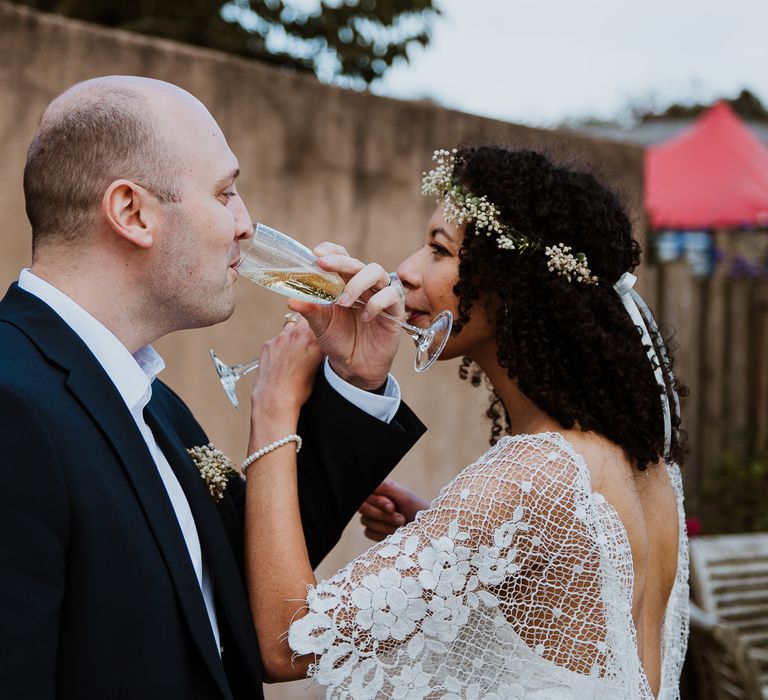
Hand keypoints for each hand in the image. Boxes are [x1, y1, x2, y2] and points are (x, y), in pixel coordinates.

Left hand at [248, 316, 322, 442]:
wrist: (274, 400)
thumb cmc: (299, 391)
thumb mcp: (318, 370)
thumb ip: (320, 352)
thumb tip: (322, 345)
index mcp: (315, 340)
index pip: (321, 319)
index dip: (322, 322)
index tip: (324, 326)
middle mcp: (298, 334)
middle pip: (306, 318)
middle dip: (308, 324)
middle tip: (310, 336)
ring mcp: (281, 338)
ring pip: (291, 325)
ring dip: (294, 332)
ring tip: (295, 348)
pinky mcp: (268, 344)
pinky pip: (278, 338)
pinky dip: (281, 344)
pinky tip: (282, 358)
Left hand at [287, 243, 402, 390]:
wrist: (354, 367)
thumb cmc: (337, 341)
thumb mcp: (320, 326)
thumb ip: (310, 311)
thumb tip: (291, 301)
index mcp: (343, 283)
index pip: (341, 256)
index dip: (331, 250)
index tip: (317, 254)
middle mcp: (362, 285)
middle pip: (357, 262)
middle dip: (340, 261)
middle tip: (324, 264)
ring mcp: (379, 295)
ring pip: (376, 272)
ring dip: (358, 283)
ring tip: (343, 302)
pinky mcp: (394, 310)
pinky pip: (391, 295)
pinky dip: (376, 303)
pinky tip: (365, 317)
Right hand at [358, 479, 428, 541]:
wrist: (425, 529)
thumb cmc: (416, 509)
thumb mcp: (404, 496)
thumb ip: (386, 487)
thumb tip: (370, 483)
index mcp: (380, 490)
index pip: (367, 494)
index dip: (377, 501)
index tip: (392, 507)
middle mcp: (373, 502)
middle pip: (362, 507)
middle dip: (383, 515)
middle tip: (401, 519)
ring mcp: (371, 517)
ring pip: (365, 520)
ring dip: (385, 525)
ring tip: (401, 525)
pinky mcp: (372, 531)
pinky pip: (368, 532)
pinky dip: (383, 533)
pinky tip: (394, 533)